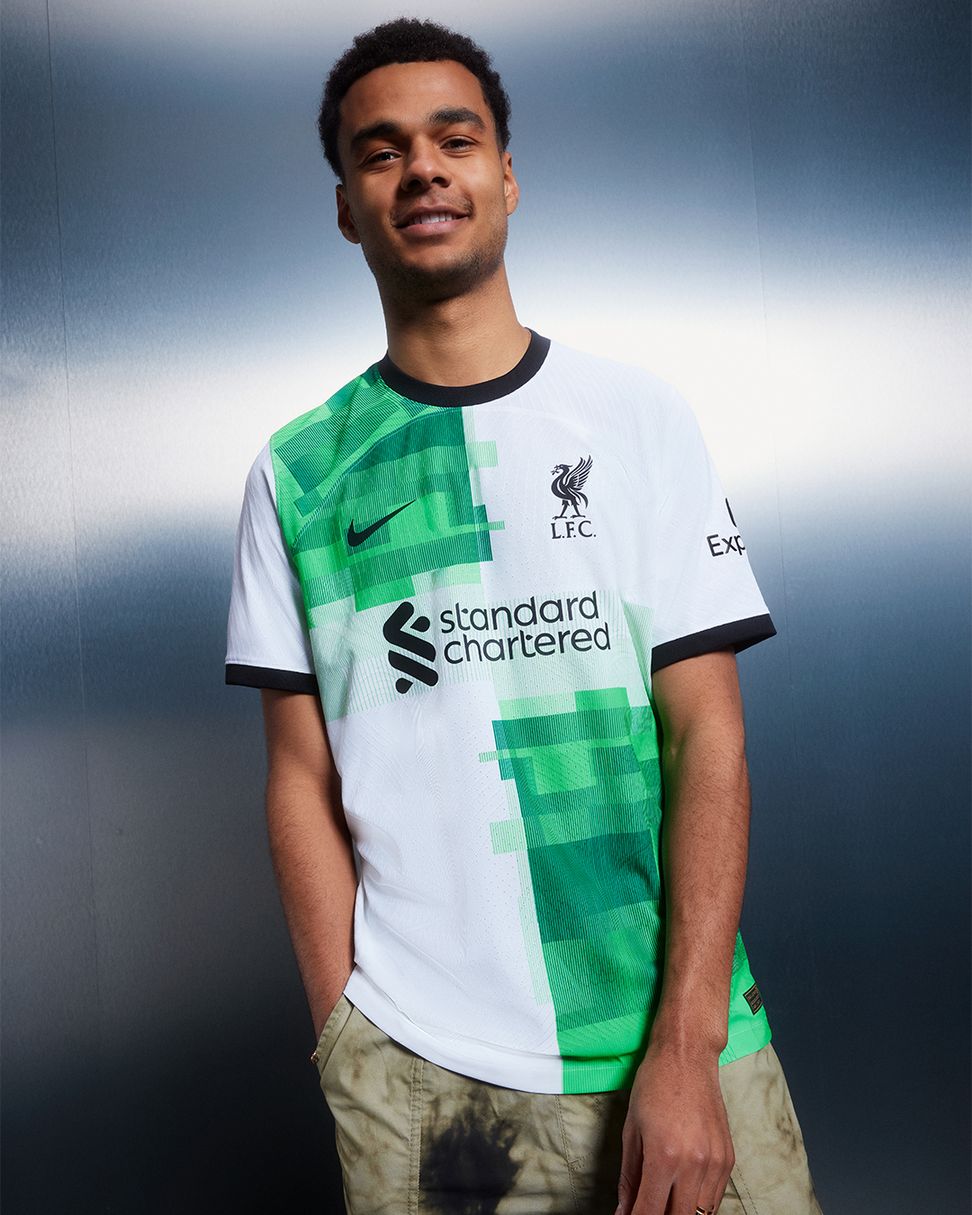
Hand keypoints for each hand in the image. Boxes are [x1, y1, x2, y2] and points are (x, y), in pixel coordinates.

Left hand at [615, 1040, 733, 1214]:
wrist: (687, 1057)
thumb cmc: (654, 1086)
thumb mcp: (631, 1130)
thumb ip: (629, 1177)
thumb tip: (623, 1212)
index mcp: (664, 1156)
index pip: (650, 1213)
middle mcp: (694, 1164)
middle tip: (647, 1209)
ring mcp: (715, 1163)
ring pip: (701, 1214)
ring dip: (680, 1212)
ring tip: (664, 1199)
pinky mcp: (728, 1159)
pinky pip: (714, 1198)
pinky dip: (697, 1202)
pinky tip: (682, 1190)